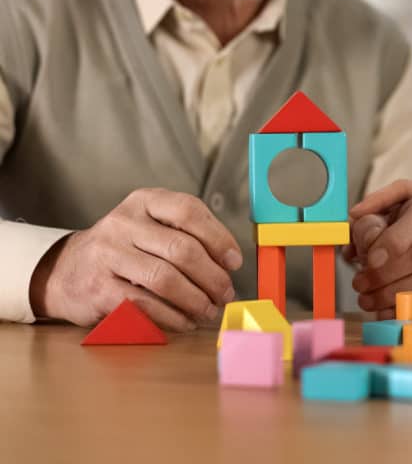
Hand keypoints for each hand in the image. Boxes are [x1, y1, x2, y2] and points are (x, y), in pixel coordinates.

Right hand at [30, 188, 241, 330]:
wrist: (64, 270)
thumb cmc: (123, 249)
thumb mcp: (149, 226)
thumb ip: (186, 235)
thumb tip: (229, 264)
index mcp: (144, 202)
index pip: (189, 210)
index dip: (219, 238)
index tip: (234, 262)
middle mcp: (123, 223)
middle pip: (182, 249)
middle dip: (213, 277)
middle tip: (226, 294)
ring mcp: (108, 255)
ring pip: (166, 279)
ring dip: (196, 300)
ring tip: (209, 310)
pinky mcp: (99, 288)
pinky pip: (146, 305)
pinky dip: (173, 317)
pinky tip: (186, 322)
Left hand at [349, 176, 411, 315]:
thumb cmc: (396, 238)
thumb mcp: (380, 221)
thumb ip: (369, 223)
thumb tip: (360, 224)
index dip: (393, 240)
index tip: (370, 260)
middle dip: (385, 273)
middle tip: (360, 284)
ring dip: (392, 294)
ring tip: (368, 299)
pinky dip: (409, 310)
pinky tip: (387, 311)